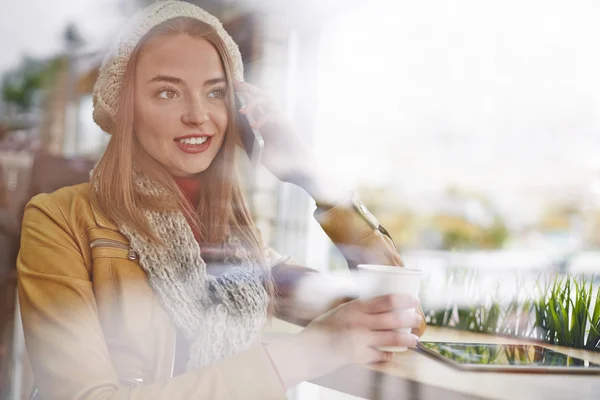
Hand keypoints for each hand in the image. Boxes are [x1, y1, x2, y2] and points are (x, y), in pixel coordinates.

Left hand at [234, 81, 315, 182]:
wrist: (300, 172)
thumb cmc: (283, 165)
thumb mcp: (259, 153)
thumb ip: (248, 144)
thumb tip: (234, 136)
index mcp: (267, 124)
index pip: (256, 103)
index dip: (245, 94)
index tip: (232, 87)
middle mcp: (274, 119)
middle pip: (263, 96)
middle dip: (249, 88)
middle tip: (235, 84)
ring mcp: (281, 121)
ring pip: (269, 101)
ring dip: (254, 101)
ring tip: (242, 110)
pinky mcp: (287, 127)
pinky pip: (275, 115)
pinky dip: (263, 118)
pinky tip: (254, 125)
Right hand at [265, 294, 421, 387]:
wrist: (307, 349)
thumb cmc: (320, 328)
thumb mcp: (338, 311)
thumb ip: (356, 309)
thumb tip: (376, 306)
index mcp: (355, 307)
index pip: (386, 300)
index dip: (404, 300)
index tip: (414, 300)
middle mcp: (360, 322)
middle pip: (393, 319)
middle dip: (409, 319)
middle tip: (417, 319)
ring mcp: (360, 340)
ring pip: (391, 339)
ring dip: (406, 339)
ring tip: (414, 339)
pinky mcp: (358, 356)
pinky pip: (380, 355)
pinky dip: (388, 355)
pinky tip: (392, 355)